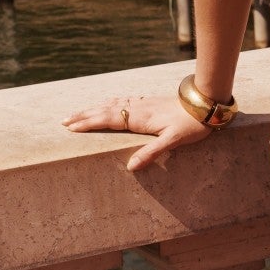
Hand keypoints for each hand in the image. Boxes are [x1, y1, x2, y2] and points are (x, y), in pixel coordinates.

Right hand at [61, 94, 211, 172]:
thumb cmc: (192, 125)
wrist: (205, 104)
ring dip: (93, 109)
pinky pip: (122, 102)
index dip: (88, 123)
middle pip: (105, 110)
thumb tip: (130, 167)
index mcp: (139, 118)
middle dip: (83, 115)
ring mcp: (143, 104)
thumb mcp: (174, 141)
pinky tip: (108, 105)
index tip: (71, 127)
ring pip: (112, 105)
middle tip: (64, 121)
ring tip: (78, 114)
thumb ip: (152, 153)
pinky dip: (109, 104)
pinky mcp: (149, 102)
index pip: (107, 120)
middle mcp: (137, 108)